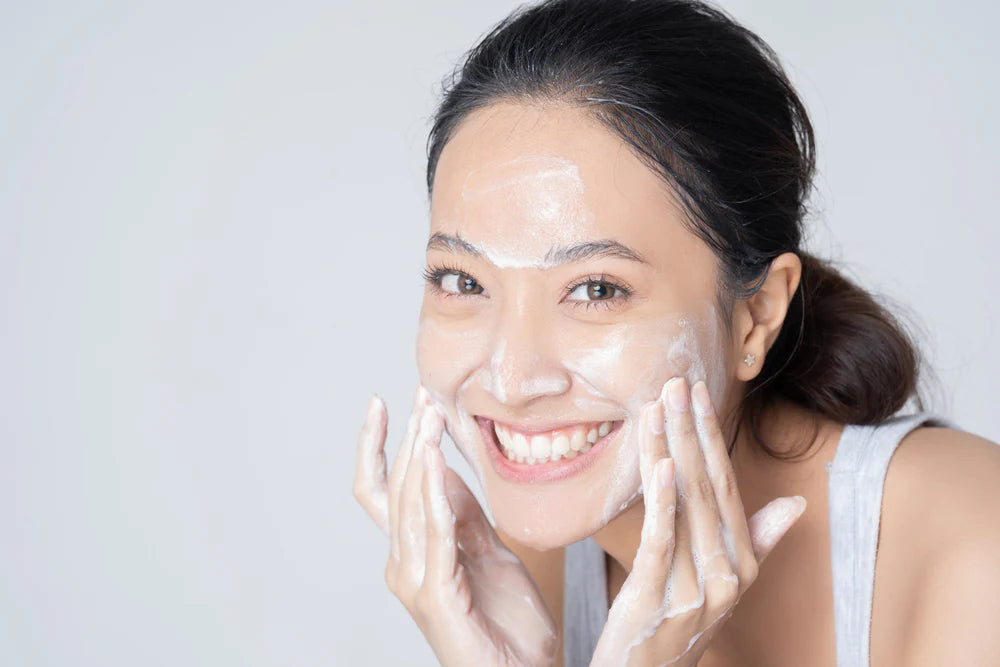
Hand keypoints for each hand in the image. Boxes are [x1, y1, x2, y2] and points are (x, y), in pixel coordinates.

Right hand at [353, 385, 558, 666]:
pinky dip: (431, 492)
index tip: (389, 402)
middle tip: (420, 395)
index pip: (382, 490)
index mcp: (414, 553)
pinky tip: (435, 459)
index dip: (379, 445)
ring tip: (428, 414)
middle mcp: (403, 564)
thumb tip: (443, 466)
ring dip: (418, 454)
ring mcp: (414, 580)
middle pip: (393, 488)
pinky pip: (433, 531)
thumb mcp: (489, 551)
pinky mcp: (434, 595)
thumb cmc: (508, 623)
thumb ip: (463, 514)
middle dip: (405, 437)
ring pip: (407, 503)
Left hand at [590, 377, 806, 666]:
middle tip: (676, 382)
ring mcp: (696, 586)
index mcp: (741, 560)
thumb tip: (795, 505)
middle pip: (706, 487)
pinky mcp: (659, 596)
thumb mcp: (725, 581)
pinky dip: (662, 502)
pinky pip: (663, 541)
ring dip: (671, 450)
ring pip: (684, 505)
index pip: (727, 485)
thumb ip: (757, 539)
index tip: (698, 393)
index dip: (710, 437)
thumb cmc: (682, 621)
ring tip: (660, 405)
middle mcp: (726, 571)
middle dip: (690, 430)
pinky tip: (659, 465)